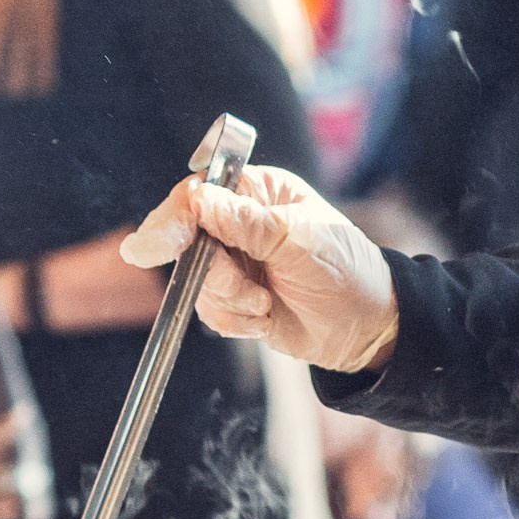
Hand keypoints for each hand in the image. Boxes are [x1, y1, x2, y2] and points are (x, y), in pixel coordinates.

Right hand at [120, 164, 399, 370]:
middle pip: (186, 241)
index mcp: (257, 190)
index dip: (171, 221)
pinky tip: (267, 317)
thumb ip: (244, 222)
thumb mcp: (299, 241)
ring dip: (231, 300)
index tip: (150, 248)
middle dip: (213, 274)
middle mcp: (238, 221)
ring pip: (196, 282)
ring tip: (268, 304)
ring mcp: (234, 261)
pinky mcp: (234, 297)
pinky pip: (210, 311)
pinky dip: (236, 320)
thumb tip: (193, 200)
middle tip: (247, 292)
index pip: (197, 196)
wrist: (368, 327)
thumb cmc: (345, 271)